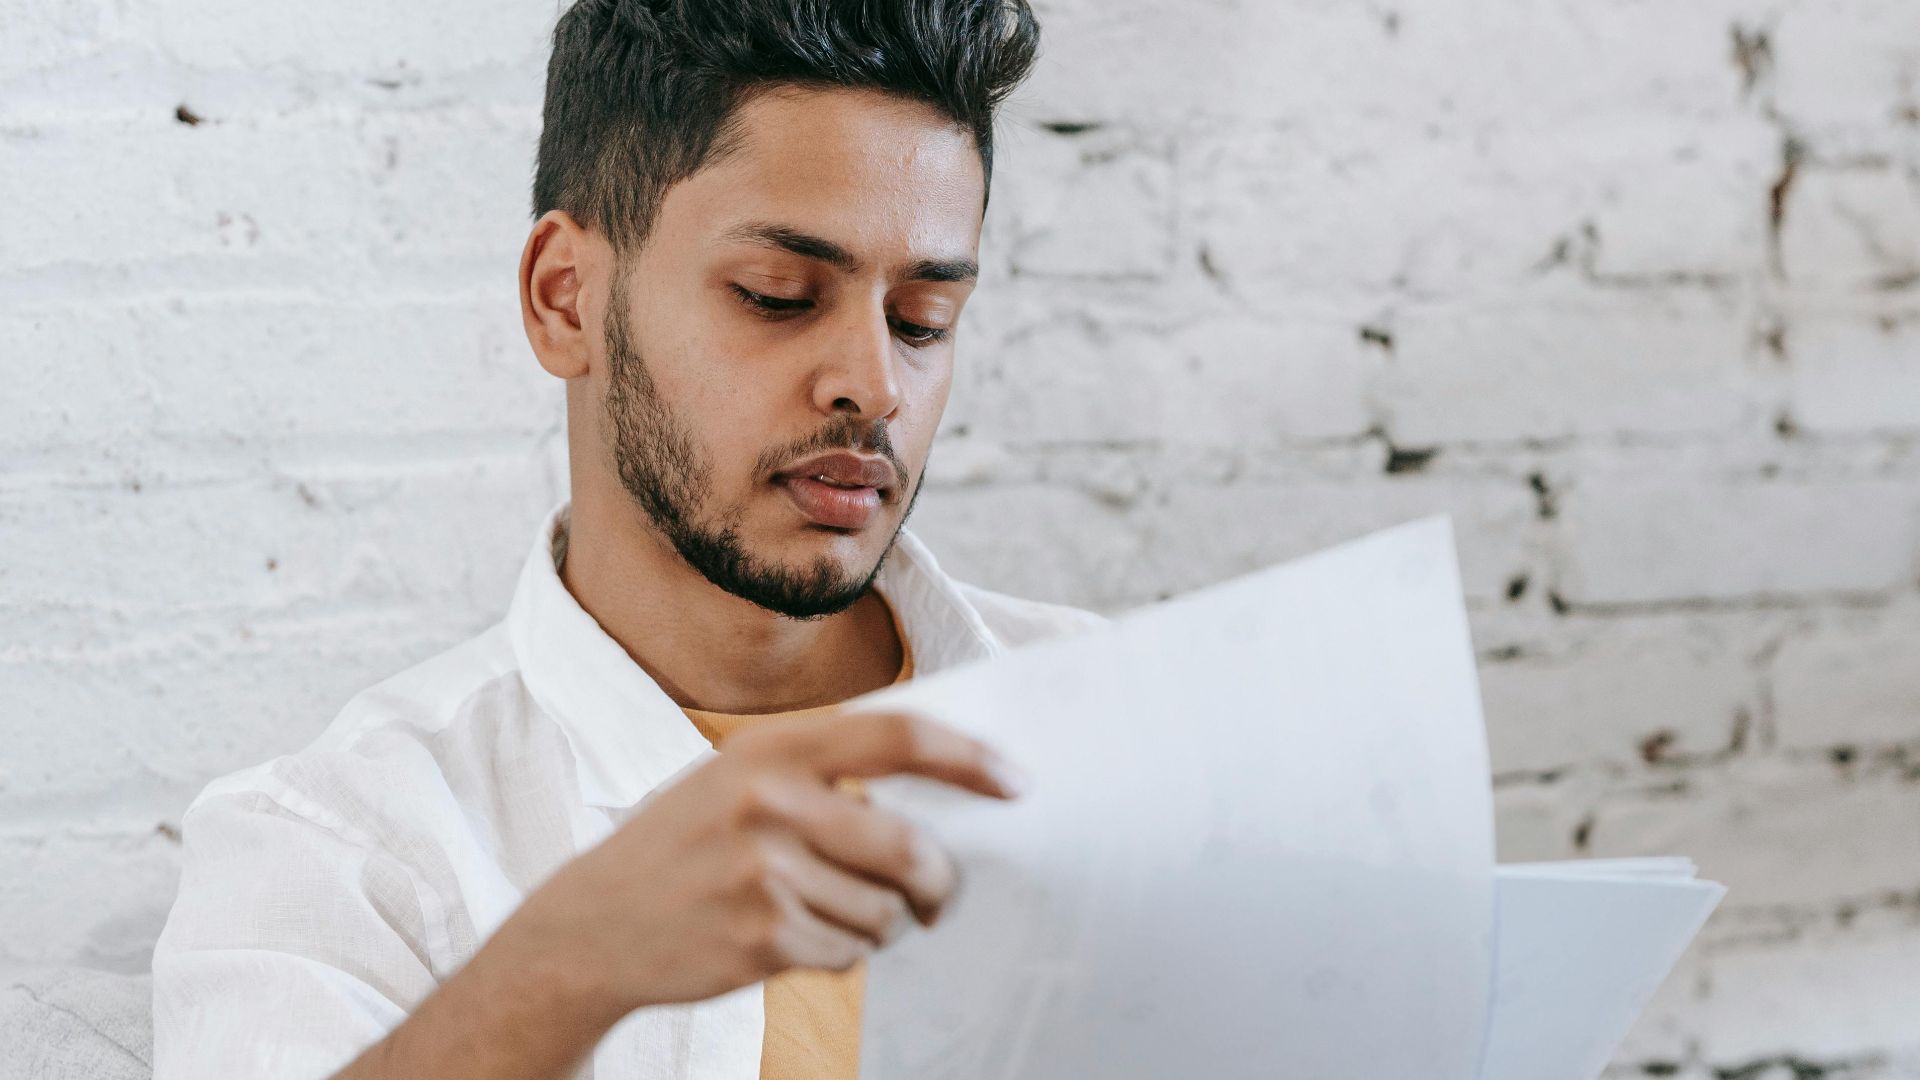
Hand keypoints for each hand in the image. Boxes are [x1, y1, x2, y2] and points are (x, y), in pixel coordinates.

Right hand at [504, 708, 1024, 1014]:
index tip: (1017, 782)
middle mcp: (769, 801)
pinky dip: (840, 953)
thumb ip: (827, 771)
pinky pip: (851, 952)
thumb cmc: (689, 844)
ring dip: (880, 923)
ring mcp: (764, 871)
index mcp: (772, 748)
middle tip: (939, 895)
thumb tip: (948, 787)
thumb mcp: (740, 777)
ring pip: (886, 910)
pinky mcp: (762, 936)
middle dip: (940, 882)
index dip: (969, 759)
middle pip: (910, 847)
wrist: (594, 924)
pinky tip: (791, 938)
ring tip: (826, 911)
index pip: (898, 735)